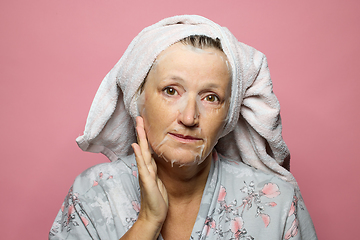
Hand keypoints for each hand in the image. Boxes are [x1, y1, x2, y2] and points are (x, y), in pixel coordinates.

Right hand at [131, 116, 168, 235]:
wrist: (154, 214)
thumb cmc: (157, 198)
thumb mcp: (158, 180)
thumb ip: (153, 169)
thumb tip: (150, 158)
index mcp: (150, 167)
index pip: (147, 148)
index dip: (145, 135)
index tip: (144, 122)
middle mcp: (146, 168)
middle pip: (143, 146)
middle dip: (141, 131)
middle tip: (139, 117)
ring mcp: (145, 173)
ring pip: (143, 152)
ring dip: (141, 137)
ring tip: (138, 125)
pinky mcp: (147, 180)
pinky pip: (143, 165)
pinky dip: (139, 155)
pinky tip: (137, 145)